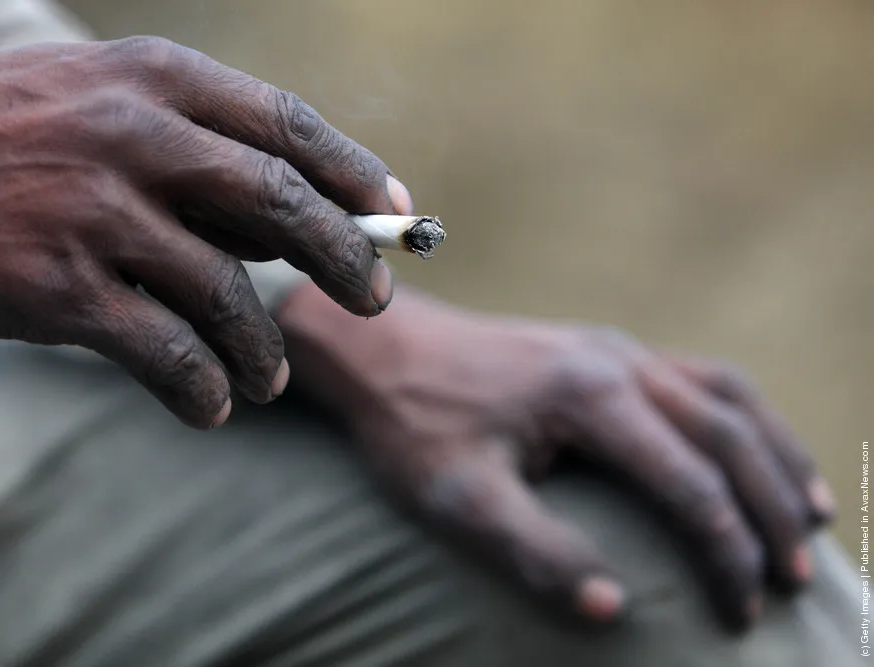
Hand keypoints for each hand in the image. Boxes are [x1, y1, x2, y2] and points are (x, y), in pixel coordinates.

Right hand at [0, 37, 401, 427]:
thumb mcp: (95, 101)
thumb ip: (189, 150)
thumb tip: (283, 222)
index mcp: (154, 79)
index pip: (289, 127)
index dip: (355, 175)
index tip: (392, 216)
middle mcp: (136, 137)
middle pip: (282, 205)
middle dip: (342, 261)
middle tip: (373, 303)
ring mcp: (98, 211)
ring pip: (226, 293)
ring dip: (263, 349)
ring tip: (270, 381)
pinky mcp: (59, 287)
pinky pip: (165, 351)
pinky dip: (202, 388)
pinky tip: (211, 407)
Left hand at [279, 284, 836, 629]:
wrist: (379, 346)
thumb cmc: (411, 422)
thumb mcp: (459, 497)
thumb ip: (536, 552)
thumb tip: (618, 609)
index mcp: (589, 395)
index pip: (689, 484)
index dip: (725, 553)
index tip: (739, 613)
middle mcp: (618, 361)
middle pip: (730, 435)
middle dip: (772, 511)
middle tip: (798, 580)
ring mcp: (614, 347)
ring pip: (730, 395)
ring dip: (777, 456)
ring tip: (813, 515)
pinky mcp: (602, 349)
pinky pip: (699, 376)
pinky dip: (743, 417)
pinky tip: (749, 448)